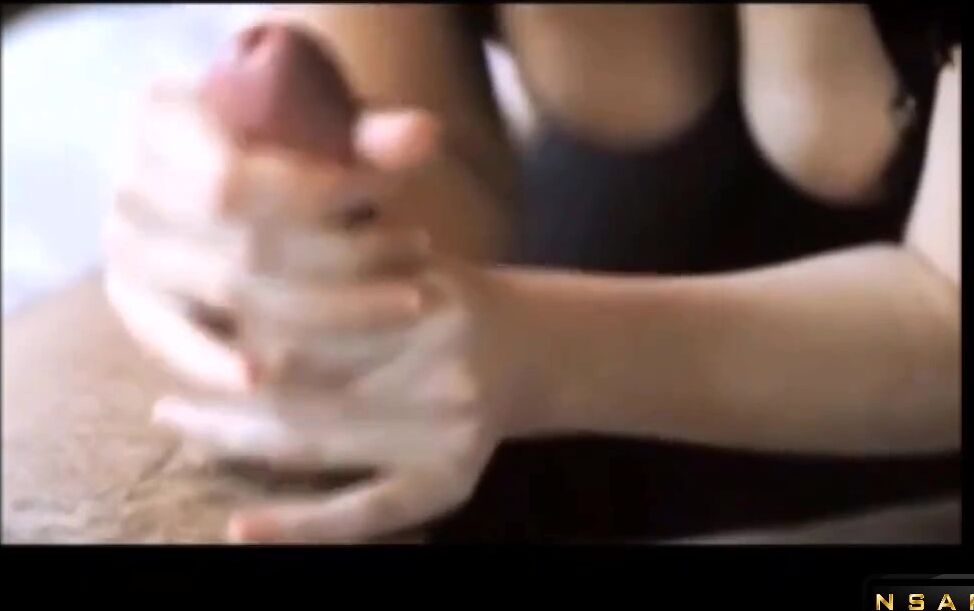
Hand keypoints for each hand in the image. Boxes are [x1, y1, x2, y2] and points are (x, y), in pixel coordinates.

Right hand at [103, 79, 439, 394]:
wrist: (213, 162)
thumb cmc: (277, 133)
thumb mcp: (317, 118)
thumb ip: (365, 132)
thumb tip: (423, 137)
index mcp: (160, 118)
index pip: (240, 179)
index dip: (321, 194)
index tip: (396, 194)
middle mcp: (129, 185)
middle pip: (241, 243)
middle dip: (343, 256)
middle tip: (418, 250)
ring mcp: (125, 251)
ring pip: (229, 293)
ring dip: (324, 307)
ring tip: (406, 298)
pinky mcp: (135, 304)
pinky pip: (169, 341)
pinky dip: (211, 362)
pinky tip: (263, 378)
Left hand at [153, 242, 515, 543]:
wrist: (531, 347)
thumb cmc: (443, 295)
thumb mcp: (399, 256)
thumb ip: (330, 253)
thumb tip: (225, 260)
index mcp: (426, 298)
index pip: (304, 313)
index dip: (236, 325)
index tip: (183, 323)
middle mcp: (440, 364)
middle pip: (303, 380)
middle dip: (223, 390)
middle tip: (167, 404)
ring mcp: (447, 428)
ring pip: (318, 440)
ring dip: (236, 441)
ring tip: (184, 433)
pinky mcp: (451, 479)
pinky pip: (368, 509)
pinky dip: (303, 524)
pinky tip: (242, 527)